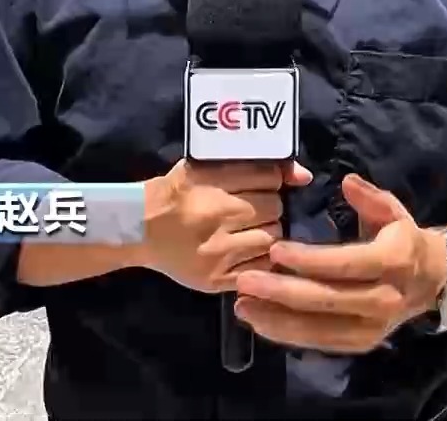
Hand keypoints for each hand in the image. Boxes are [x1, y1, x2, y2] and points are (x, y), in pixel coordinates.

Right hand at [137, 159, 311, 293]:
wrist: (141, 228)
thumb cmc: (177, 193)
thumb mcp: (206, 167)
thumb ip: (254, 167)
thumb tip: (304, 176)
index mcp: (211, 185)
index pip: (269, 177)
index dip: (270, 180)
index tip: (258, 185)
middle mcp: (216, 218)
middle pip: (274, 207)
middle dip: (270, 207)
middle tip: (254, 210)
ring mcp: (217, 253)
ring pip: (272, 238)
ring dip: (268, 232)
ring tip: (250, 231)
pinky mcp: (217, 280)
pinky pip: (261, 269)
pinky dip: (261, 259)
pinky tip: (248, 251)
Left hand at [232, 173, 446, 354]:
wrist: (434, 281)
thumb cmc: (404, 240)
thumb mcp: (393, 211)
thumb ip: (370, 197)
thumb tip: (347, 181)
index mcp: (393, 261)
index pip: (345, 263)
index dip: (308, 259)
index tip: (274, 250)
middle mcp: (384, 299)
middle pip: (327, 300)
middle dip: (281, 292)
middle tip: (244, 281)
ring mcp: (374, 328)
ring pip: (320, 329)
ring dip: (277, 320)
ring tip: (243, 306)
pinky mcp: (362, 344)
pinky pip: (321, 343)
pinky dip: (288, 335)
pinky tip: (261, 322)